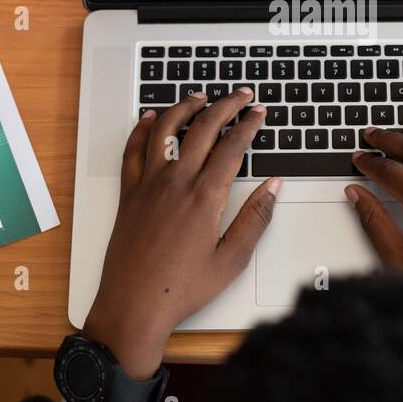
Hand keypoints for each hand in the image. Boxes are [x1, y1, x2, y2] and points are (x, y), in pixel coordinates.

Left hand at [83, 86, 281, 378]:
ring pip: (165, 130)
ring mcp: (148, 185)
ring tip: (199, 96)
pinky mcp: (129, 194)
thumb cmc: (182, 289)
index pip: (232, 146)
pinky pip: (133, 151)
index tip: (259, 113)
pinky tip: (151, 119)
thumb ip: (255, 219)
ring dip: (184, 107)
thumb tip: (273, 187)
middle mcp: (176, 182)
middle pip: (202, 128)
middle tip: (241, 96)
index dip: (249, 125)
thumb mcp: (232, 260)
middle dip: (225, 105)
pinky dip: (143, 129)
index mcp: (205, 197)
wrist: (134, 305)